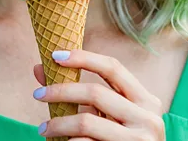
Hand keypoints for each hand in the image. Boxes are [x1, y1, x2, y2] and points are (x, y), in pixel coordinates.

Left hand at [32, 49, 164, 139]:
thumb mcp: (108, 116)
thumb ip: (79, 94)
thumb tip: (38, 68)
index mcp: (145, 100)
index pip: (113, 67)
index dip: (83, 57)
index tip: (55, 55)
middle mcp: (149, 117)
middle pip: (95, 92)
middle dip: (61, 90)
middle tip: (38, 94)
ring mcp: (140, 140)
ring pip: (87, 121)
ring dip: (58, 123)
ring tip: (43, 128)